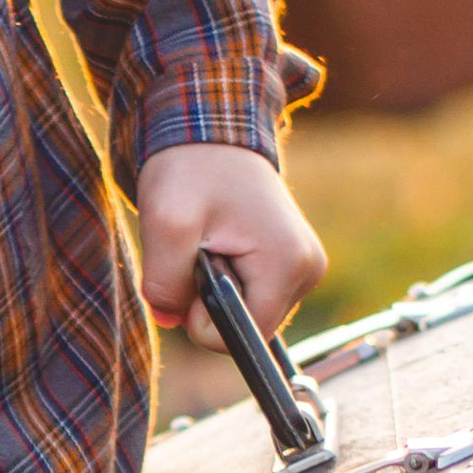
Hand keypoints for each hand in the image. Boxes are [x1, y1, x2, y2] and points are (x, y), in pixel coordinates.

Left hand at [136, 141, 324, 339]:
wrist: (212, 134)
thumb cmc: (192, 169)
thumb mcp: (167, 222)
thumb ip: (164, 282)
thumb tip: (171, 320)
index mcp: (289, 265)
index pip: (245, 337)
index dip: (204, 318)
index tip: (192, 271)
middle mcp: (308, 271)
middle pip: (247, 328)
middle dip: (209, 301)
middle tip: (199, 248)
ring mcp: (304, 268)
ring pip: (246, 314)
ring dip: (215, 289)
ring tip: (210, 240)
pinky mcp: (291, 264)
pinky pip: (250, 297)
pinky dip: (225, 280)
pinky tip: (221, 243)